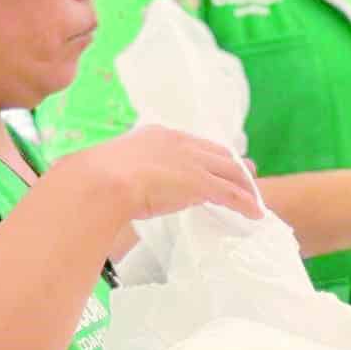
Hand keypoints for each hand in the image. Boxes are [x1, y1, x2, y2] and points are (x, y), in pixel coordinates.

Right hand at [44, 130, 261, 251]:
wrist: (100, 181)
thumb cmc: (95, 179)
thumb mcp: (113, 170)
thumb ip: (125, 174)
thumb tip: (119, 189)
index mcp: (157, 136)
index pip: (192, 144)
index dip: (207, 155)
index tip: (215, 164)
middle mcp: (179, 143)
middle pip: (218, 153)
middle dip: (235, 166)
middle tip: (248, 177)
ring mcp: (191, 162)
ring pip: (230, 171)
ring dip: (246, 185)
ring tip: (255, 199)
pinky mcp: (200, 183)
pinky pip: (231, 193)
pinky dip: (246, 202)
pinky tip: (255, 213)